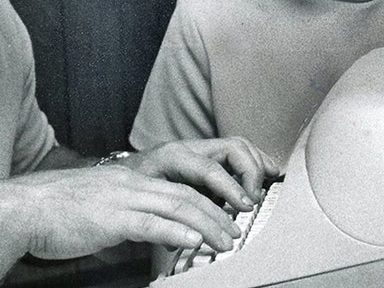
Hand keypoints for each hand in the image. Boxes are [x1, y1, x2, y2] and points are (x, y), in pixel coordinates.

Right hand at [0, 165, 241, 260]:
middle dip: (218, 214)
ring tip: (226, 241)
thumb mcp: (99, 206)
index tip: (224, 217)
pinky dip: (177, 231)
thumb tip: (155, 232)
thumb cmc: (54, 212)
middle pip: (187, 193)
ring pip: (177, 206)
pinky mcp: (110, 219)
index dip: (208, 200)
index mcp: (129, 178)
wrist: (21, 209)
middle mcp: (130, 183)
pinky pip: (151, 223)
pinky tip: (193, 241)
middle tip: (236, 232)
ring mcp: (121, 199)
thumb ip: (128, 214)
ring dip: (208, 225)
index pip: (179, 184)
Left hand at [122, 137, 280, 211]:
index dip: (231, 187)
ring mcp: (198, 148)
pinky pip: (235, 151)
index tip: (246, 205)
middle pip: (231, 148)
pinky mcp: (204, 154)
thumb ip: (166, 222)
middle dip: (249, 173)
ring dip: (255, 164)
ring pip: (236, 146)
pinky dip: (253, 161)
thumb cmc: (129, 190)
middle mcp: (188, 148)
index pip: (209, 169)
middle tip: (254, 200)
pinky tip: (266, 172)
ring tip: (266, 184)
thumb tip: (191, 238)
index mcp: (172, 158)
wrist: (117, 174)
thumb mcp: (142, 205)